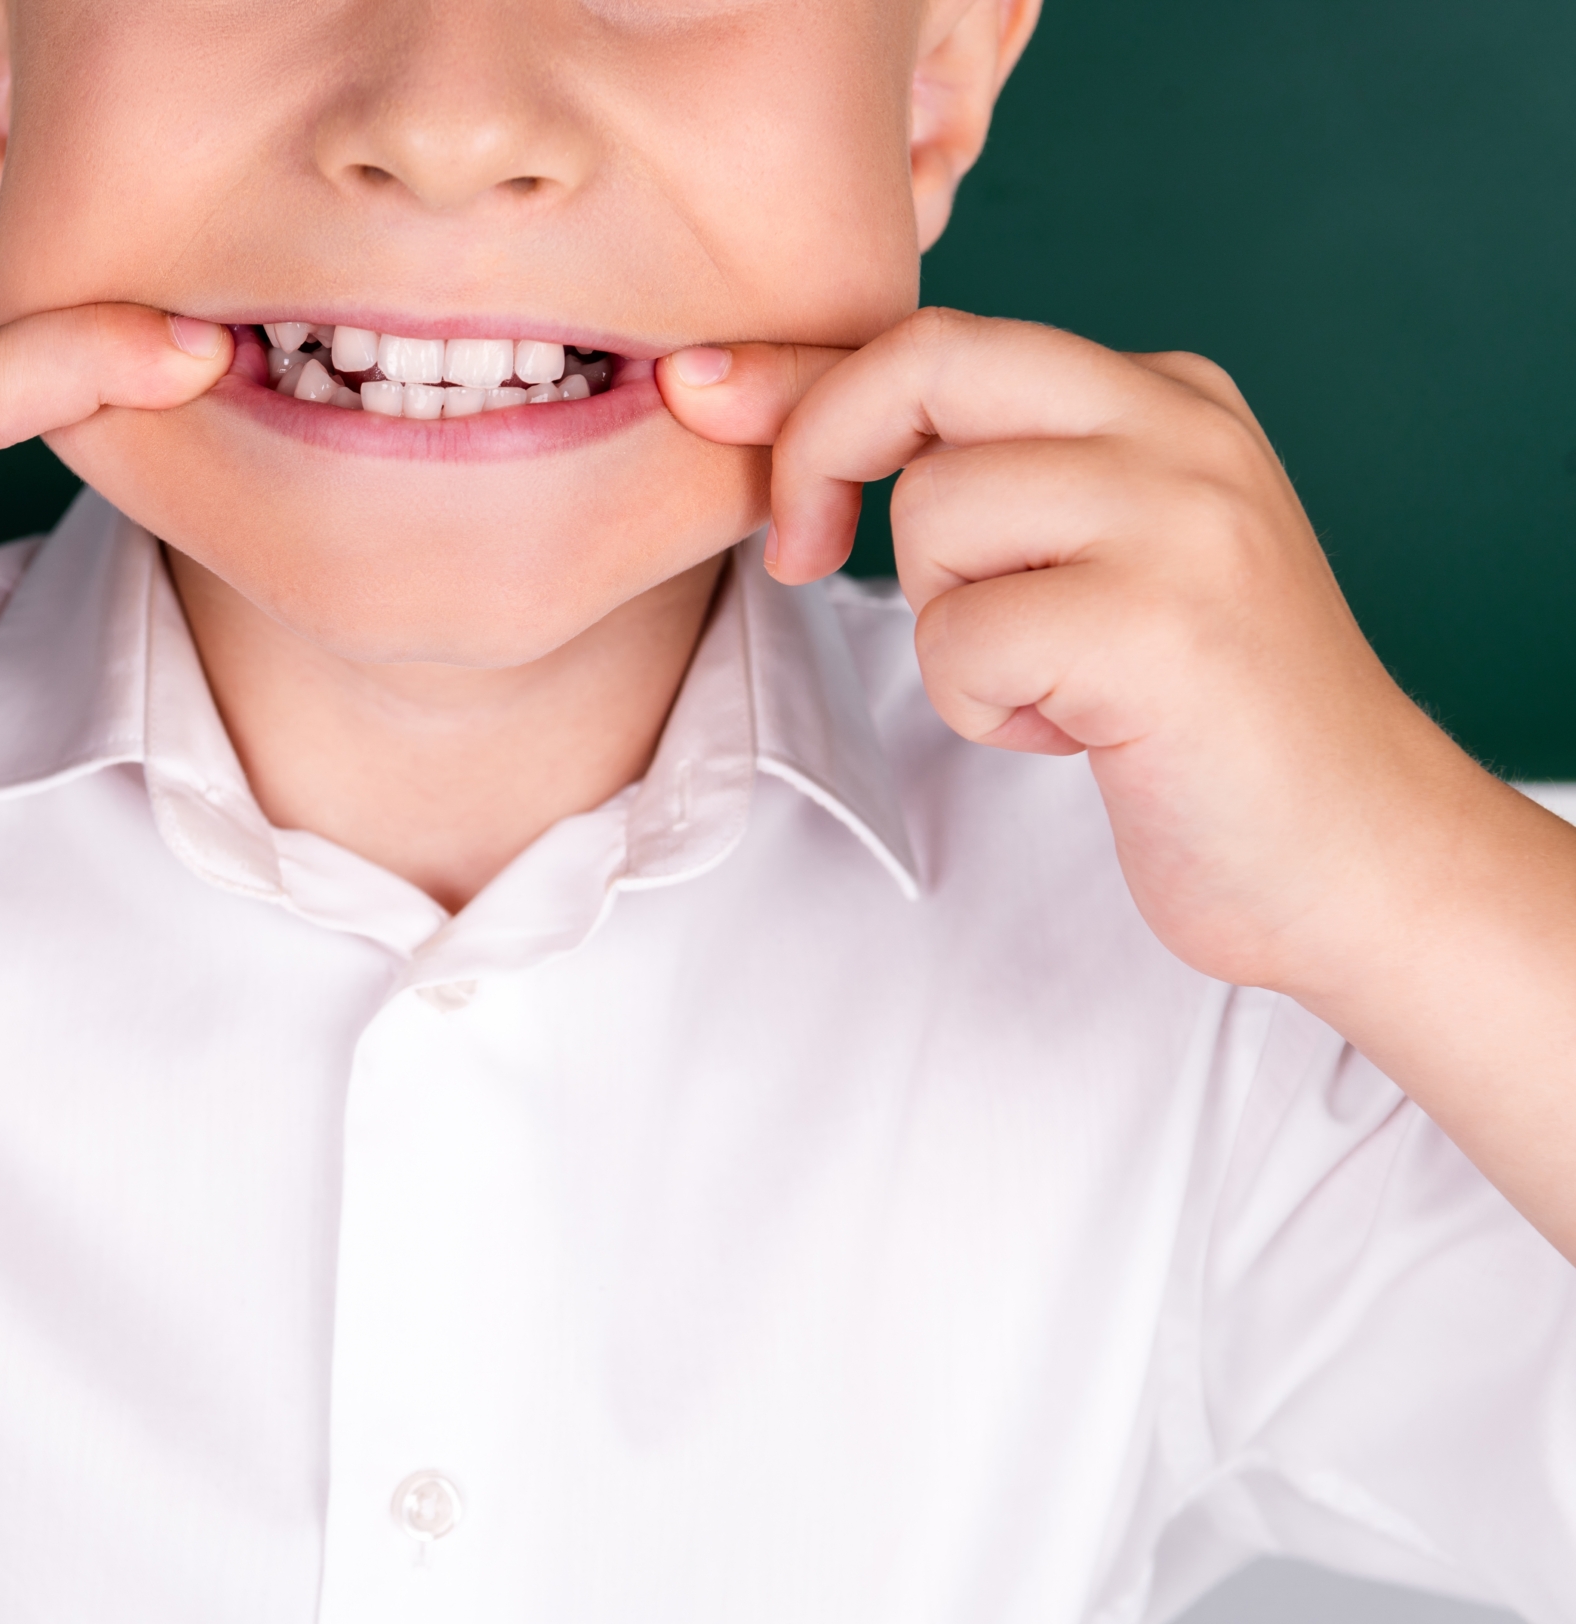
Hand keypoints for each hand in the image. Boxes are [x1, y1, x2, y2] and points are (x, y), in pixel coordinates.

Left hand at [659, 311, 1575, 1253]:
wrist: (1354, 856)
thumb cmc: (1189, 721)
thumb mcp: (1090, 561)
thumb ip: (976, 477)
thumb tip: (762, 405)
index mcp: (1162, 397)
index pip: (944, 338)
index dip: (799, 368)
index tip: (698, 389)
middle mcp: (1182, 427)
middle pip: (929, 362)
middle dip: (821, 449)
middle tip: (802, 555)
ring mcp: (1182, 516)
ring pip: (933, 518)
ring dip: (948, 628)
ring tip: (1046, 681)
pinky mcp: (1161, 622)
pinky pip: (963, 639)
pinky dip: (984, 707)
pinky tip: (1078, 733)